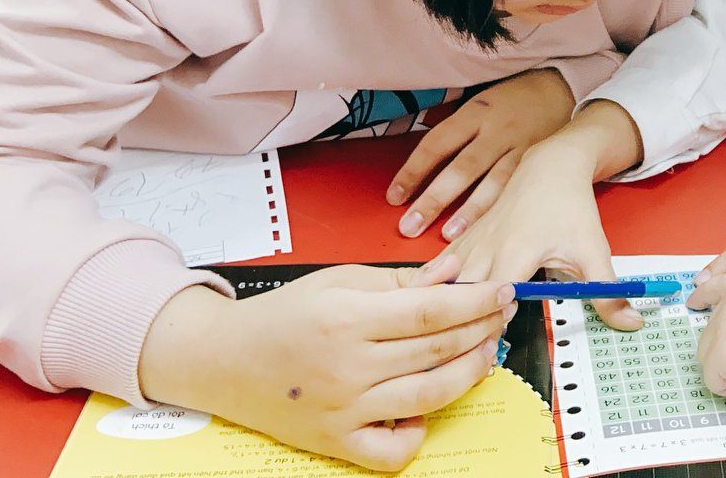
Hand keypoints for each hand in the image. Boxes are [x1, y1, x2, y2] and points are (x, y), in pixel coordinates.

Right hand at [139, 256, 514, 471]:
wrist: (221, 360)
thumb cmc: (284, 315)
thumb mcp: (339, 281)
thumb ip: (400, 281)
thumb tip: (455, 274)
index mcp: (346, 318)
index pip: (432, 311)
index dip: (476, 301)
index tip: (504, 291)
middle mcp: (346, 366)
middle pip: (437, 351)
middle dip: (482, 330)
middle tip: (501, 316)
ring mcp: (342, 409)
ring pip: (428, 397)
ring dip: (468, 374)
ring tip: (485, 353)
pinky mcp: (334, 441)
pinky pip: (392, 451)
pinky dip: (417, 434)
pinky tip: (425, 409)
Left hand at [386, 68, 576, 240]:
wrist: (560, 88)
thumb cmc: (512, 99)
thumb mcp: (480, 103)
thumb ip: (455, 131)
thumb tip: (421, 165)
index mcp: (476, 112)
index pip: (437, 144)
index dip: (413, 171)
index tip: (395, 196)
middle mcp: (497, 131)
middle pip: (461, 168)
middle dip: (434, 199)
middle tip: (410, 225)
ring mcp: (520, 148)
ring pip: (492, 183)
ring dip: (468, 211)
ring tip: (448, 235)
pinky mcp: (538, 163)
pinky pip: (516, 190)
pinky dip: (500, 211)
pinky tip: (488, 230)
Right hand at [438, 101, 646, 330]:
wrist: (551, 165)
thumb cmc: (571, 208)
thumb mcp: (594, 251)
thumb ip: (608, 292)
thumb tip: (631, 323)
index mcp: (516, 252)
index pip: (491, 299)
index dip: (490, 325)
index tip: (496, 348)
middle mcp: (486, 248)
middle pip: (458, 294)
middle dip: (461, 323)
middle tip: (470, 349)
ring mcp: (470, 242)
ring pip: (442, 281)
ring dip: (445, 307)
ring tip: (449, 334)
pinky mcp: (463, 238)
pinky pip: (440, 267)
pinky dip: (436, 287)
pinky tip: (433, 305)